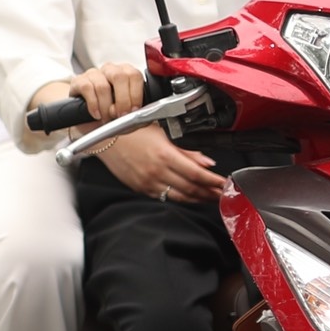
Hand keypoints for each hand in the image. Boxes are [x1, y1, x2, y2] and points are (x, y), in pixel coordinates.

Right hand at [56, 61, 147, 122]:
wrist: (89, 120)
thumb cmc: (110, 113)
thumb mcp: (127, 114)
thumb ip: (137, 113)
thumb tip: (141, 115)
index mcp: (126, 73)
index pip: (134, 75)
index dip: (136, 94)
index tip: (134, 110)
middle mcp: (110, 70)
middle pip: (119, 76)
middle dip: (122, 100)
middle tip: (121, 115)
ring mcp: (93, 74)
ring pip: (102, 86)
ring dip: (106, 106)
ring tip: (107, 118)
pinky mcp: (78, 81)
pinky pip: (87, 89)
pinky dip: (93, 104)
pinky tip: (96, 114)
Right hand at [93, 124, 225, 203]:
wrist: (103, 139)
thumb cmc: (130, 131)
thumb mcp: (162, 134)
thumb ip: (186, 151)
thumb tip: (206, 161)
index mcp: (164, 155)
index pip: (197, 174)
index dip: (214, 181)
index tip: (225, 183)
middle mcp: (157, 171)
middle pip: (191, 188)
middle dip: (210, 192)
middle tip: (223, 193)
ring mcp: (148, 182)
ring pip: (180, 196)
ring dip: (198, 198)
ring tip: (210, 197)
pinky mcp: (141, 188)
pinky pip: (165, 197)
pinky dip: (180, 198)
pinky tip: (189, 197)